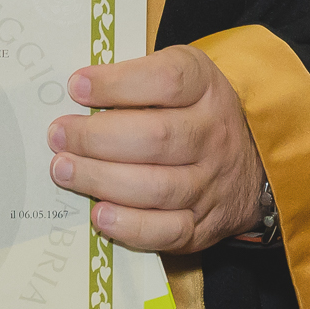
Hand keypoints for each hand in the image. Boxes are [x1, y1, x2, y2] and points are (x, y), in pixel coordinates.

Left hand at [47, 45, 266, 253]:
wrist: (251, 160)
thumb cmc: (192, 111)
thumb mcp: (179, 76)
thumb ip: (135, 78)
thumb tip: (76, 89)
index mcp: (204, 87)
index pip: (166, 81)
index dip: (116, 84)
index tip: (76, 86)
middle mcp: (212, 134)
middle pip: (154, 137)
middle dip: (95, 138)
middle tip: (58, 136)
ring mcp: (209, 182)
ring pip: (155, 187)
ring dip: (101, 179)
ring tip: (64, 170)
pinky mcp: (203, 224)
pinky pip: (167, 231)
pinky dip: (129, 227)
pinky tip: (98, 215)